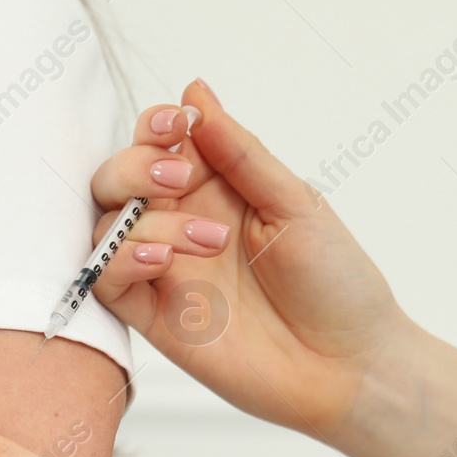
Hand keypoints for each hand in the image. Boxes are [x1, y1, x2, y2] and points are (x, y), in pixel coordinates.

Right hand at [92, 81, 456, 456]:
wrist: (350, 365)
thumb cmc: (337, 286)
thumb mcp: (296, 204)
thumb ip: (241, 153)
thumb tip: (196, 91)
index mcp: (219, 192)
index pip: (161, 144)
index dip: (156, 126)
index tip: (177, 123)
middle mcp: (184, 226)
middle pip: (118, 178)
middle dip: (136, 164)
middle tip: (181, 175)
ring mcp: (168, 273)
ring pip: (107, 224)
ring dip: (146, 217)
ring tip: (210, 238)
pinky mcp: (157, 318)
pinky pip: (106, 280)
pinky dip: (121, 259)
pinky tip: (163, 258)